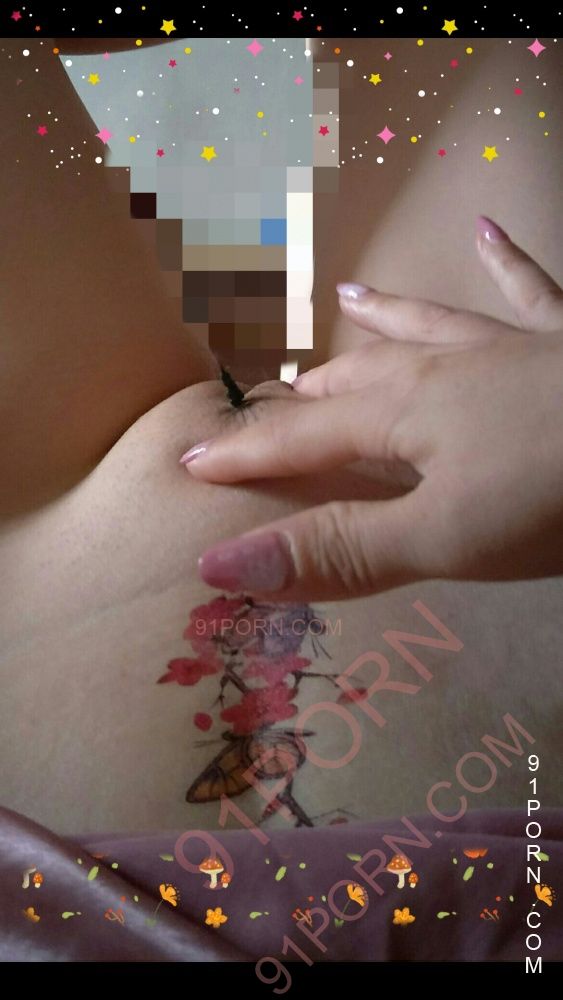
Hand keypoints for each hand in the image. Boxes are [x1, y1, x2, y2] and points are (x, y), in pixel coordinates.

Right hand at [182, 216, 562, 601]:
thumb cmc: (551, 492)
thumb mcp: (442, 538)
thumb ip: (337, 551)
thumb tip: (219, 564)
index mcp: (403, 417)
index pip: (301, 439)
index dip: (246, 454)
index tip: (194, 460)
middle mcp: (444, 371)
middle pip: (357, 381)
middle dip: (309, 393)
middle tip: (274, 395)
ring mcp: (506, 348)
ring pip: (427, 329)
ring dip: (385, 321)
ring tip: (349, 301)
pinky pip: (530, 293)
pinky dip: (509, 266)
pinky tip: (491, 232)